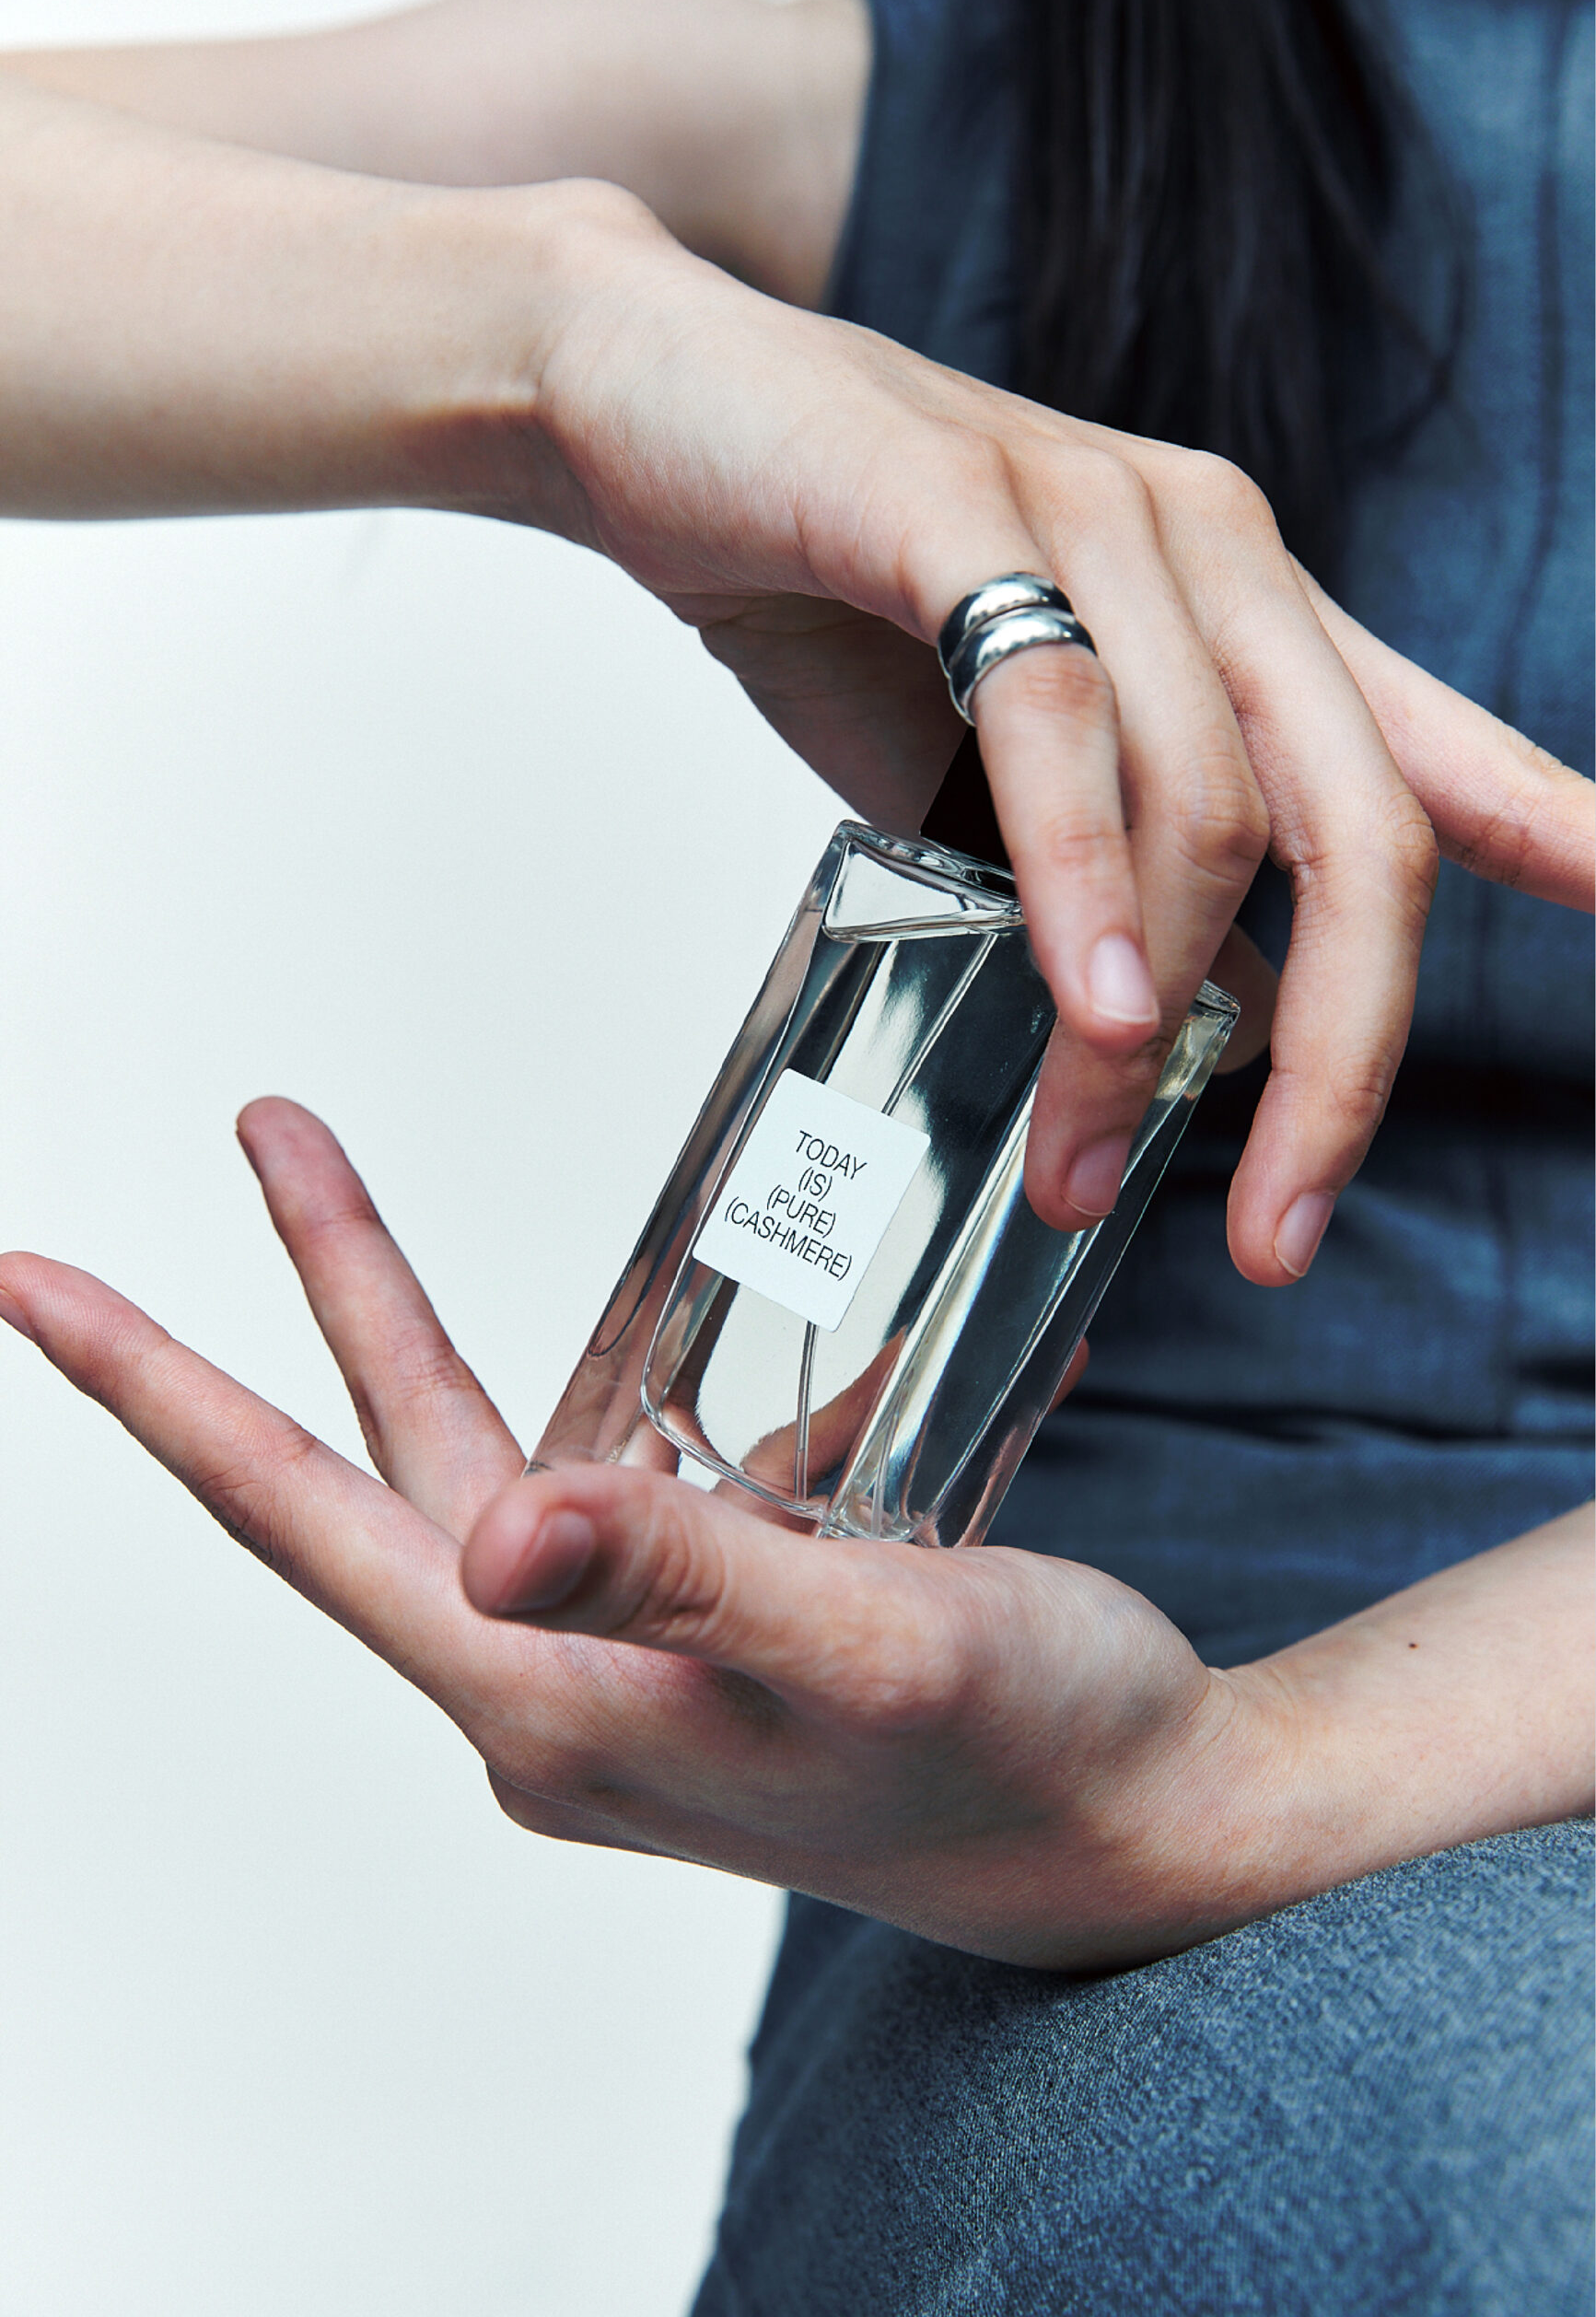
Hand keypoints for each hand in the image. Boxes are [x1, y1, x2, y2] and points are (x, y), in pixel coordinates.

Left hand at [3, 1100, 1586, 1969]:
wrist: (1142, 1830)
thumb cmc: (1032, 1753)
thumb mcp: (879, 1650)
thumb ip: (688, 1574)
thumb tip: (502, 1529)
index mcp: (553, 1697)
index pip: (302, 1516)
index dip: (155, 1388)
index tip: (30, 1274)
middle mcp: (560, 1684)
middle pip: (388, 1456)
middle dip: (330, 1284)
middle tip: (269, 1125)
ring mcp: (625, 1663)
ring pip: (502, 1453)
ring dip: (456, 1327)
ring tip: (407, 1205)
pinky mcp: (700, 1634)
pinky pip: (644, 1483)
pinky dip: (681, 1397)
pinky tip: (752, 1333)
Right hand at [507, 197, 1594, 1280]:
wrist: (653, 407)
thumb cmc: (835, 587)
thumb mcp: (1010, 760)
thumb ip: (1121, 868)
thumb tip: (1207, 1022)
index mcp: (1247, 613)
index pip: (1439, 748)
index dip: (1558, 834)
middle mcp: (1214, 553)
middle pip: (1364, 831)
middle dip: (1347, 1063)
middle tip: (1279, 1227)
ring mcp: (1099, 520)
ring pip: (1211, 804)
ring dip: (1154, 1025)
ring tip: (1082, 1165)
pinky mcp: (962, 512)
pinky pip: (1060, 715)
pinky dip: (1084, 880)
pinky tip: (1090, 1005)